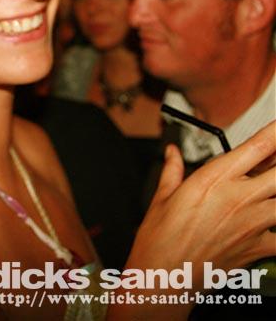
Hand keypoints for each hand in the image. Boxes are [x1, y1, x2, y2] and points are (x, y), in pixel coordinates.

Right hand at [112, 122, 274, 319]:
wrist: (165, 277)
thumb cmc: (160, 238)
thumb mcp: (162, 196)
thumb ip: (172, 169)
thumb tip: (172, 153)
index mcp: (214, 179)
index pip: (258, 146)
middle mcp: (238, 198)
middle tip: (274, 157)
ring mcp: (252, 224)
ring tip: (268, 189)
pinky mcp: (258, 248)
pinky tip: (269, 224)